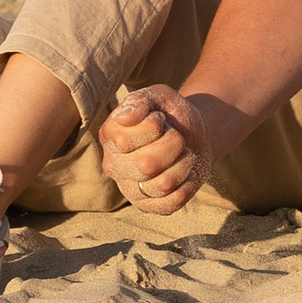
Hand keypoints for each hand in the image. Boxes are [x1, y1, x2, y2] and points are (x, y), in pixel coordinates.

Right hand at [102, 85, 212, 213]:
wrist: (192, 135)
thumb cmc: (170, 114)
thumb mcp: (158, 97)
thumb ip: (140, 101)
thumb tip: (124, 118)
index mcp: (109, 136)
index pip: (124, 140)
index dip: (152, 127)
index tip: (160, 119)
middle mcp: (113, 165)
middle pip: (145, 165)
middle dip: (173, 146)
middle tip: (177, 137)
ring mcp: (129, 188)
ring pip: (162, 184)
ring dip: (184, 165)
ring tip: (184, 154)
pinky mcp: (148, 205)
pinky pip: (172, 203)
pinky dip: (188, 185)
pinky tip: (187, 173)